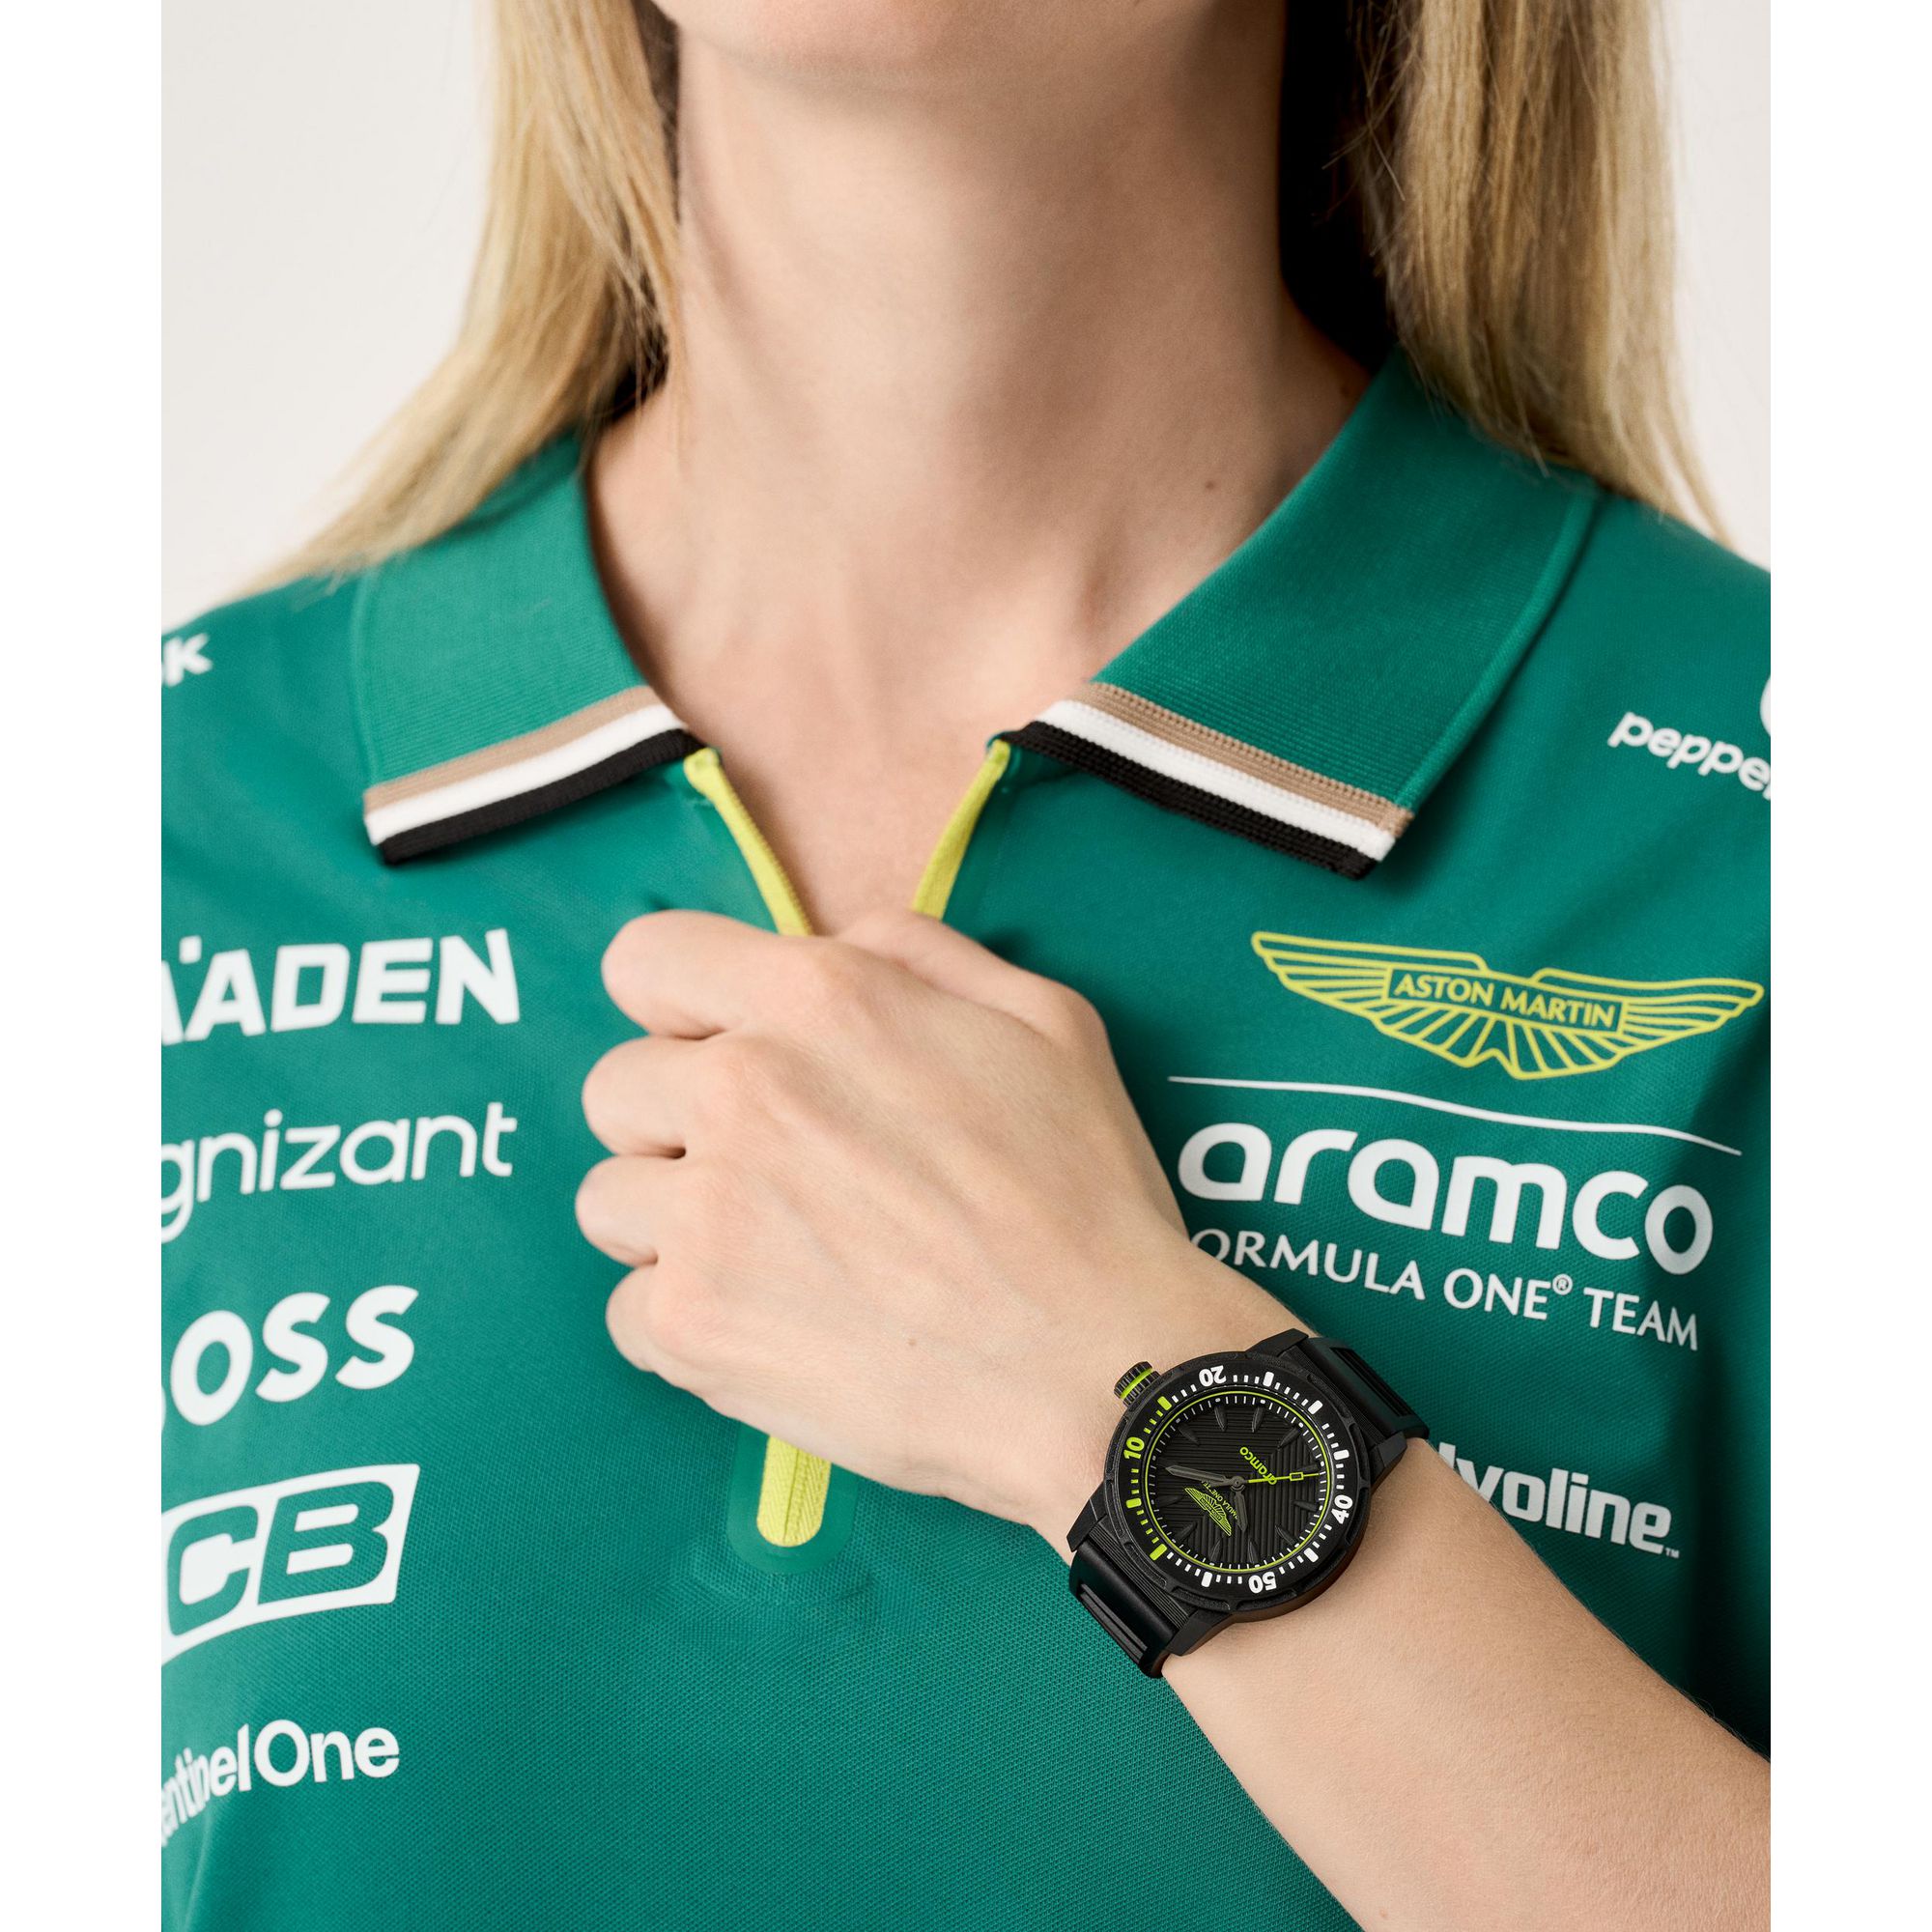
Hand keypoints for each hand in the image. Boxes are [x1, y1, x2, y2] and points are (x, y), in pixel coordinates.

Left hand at [575, 909, 1288, 1541]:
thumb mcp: (1043, 1018)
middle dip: (675, 1122)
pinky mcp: (691, 1326)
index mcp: (817, 999)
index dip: (677, 1004)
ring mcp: (705, 1214)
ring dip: (671, 1227)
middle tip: (766, 1172)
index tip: (713, 1046)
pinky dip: (684, 1325)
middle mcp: (741, 1089)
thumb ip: (919, 952)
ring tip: (770, 1259)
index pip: (645, 960)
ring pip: (609, 1201)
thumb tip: (838, 944)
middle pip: (617, 1087)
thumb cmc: (1084, 1195)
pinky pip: (625, 1311)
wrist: (1099, 1370)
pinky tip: (772, 1329)